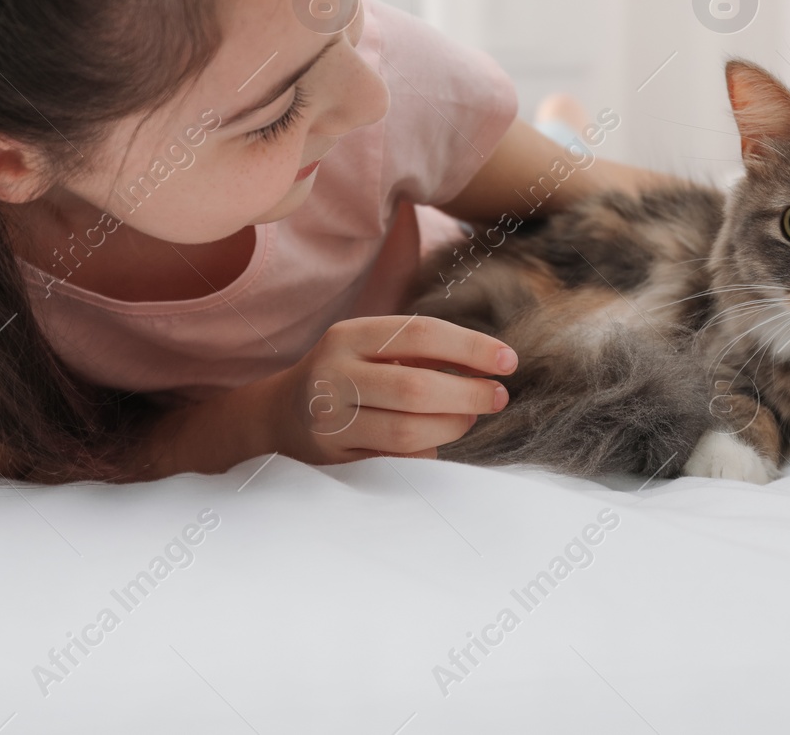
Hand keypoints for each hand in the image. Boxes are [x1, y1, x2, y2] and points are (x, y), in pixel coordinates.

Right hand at [273, 315, 515, 463]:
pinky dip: (426, 449)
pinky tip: (434, 440)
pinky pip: (395, 457)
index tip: (509, 361)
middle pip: (416, 386)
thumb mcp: (374, 351)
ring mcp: (329, 418)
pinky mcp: (333, 454)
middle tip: (497, 397)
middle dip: (468, 393)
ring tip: (468, 418)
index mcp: (349, 335)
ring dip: (452, 426)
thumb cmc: (347, 375)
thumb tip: (491, 364)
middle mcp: (333, 373)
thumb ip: (424, 353)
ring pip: (406, 429)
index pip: (421, 333)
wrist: (280, 414)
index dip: (472, 347)